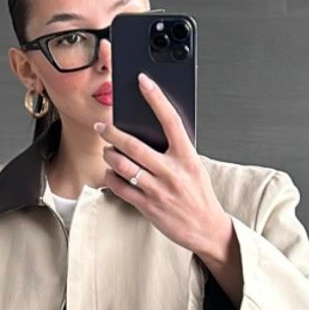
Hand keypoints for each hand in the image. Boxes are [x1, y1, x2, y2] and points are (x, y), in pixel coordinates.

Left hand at [94, 74, 237, 279]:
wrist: (207, 228)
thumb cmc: (199, 195)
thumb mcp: (194, 167)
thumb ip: (175, 150)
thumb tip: (150, 132)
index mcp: (187, 157)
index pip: (170, 120)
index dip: (156, 98)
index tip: (143, 80)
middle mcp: (171, 171)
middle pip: (135, 145)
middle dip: (112, 132)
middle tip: (101, 126)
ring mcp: (158, 190)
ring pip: (124, 166)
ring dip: (109, 156)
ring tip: (106, 151)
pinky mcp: (148, 207)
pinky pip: (121, 188)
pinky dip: (111, 178)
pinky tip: (110, 173)